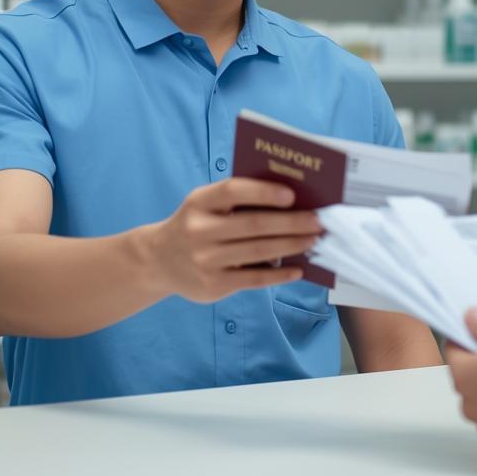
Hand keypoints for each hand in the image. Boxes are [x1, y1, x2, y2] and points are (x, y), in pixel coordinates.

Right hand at [132, 179, 320, 302]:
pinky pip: (254, 278)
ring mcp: (206, 260)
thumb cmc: (196, 225)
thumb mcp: (205, 205)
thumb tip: (290, 201)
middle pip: (254, 225)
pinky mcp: (213, 284)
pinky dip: (280, 274)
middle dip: (291, 223)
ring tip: (313, 240)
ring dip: (292, 245)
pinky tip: (298, 269)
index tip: (292, 195)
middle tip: (318, 221)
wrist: (158, 260)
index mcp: (199, 202)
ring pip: (258, 251)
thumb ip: (237, 200)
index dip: (264, 192)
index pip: (233, 191)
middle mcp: (200, 230)